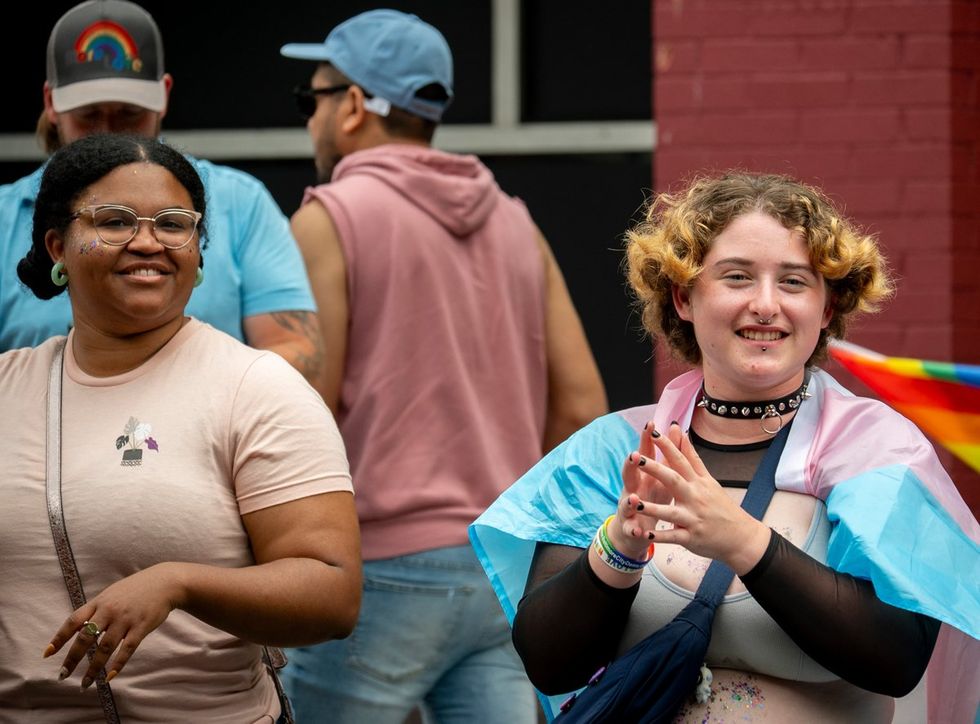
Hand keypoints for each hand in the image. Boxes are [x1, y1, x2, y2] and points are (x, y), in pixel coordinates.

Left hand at [43, 563, 184, 688]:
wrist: (165, 582)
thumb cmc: (136, 589)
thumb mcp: (112, 594)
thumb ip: (96, 609)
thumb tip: (78, 629)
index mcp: (100, 602)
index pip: (73, 620)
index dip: (59, 638)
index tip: (47, 654)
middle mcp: (110, 611)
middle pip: (86, 637)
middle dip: (72, 658)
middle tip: (63, 675)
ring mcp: (126, 619)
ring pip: (105, 647)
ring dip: (93, 668)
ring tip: (85, 683)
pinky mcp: (141, 627)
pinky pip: (127, 649)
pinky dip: (118, 664)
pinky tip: (109, 676)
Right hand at [606, 421, 671, 559]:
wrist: (636, 531)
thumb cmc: (652, 499)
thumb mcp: (661, 477)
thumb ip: (667, 454)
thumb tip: (675, 427)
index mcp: (643, 477)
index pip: (644, 455)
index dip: (646, 440)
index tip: (651, 423)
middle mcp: (633, 490)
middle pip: (630, 475)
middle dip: (631, 466)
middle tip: (634, 456)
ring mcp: (628, 509)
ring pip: (627, 503)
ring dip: (630, 501)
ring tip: (634, 498)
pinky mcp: (629, 528)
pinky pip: (630, 529)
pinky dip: (633, 530)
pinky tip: (637, 531)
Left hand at [622, 422, 768, 571]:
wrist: (742, 537)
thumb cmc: (721, 506)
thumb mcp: (708, 480)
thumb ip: (692, 457)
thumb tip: (681, 433)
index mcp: (698, 482)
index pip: (681, 460)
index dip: (667, 446)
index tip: (653, 431)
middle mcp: (695, 497)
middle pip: (673, 480)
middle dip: (654, 468)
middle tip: (635, 457)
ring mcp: (693, 518)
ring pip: (669, 512)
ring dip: (651, 507)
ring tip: (632, 500)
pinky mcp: (691, 538)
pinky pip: (673, 537)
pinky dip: (659, 537)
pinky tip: (644, 535)